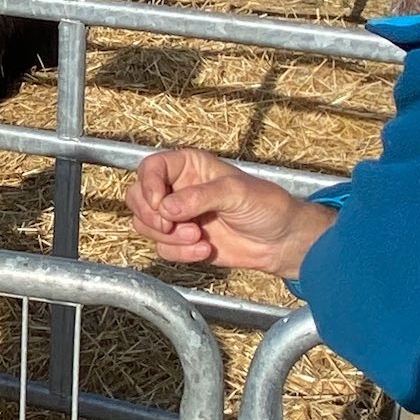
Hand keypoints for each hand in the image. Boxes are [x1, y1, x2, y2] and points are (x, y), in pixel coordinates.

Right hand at [125, 149, 332, 277]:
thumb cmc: (267, 206)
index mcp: (190, 166)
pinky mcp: (182, 241)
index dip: (148, 186)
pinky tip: (204, 250)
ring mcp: (178, 216)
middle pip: (137, 197)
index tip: (160, 205)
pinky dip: (179, 253)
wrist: (282, 241)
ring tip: (198, 238)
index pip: (151, 167)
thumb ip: (200, 196)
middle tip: (172, 226)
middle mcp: (178, 188)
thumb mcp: (237, 192)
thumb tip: (167, 207)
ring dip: (168, 237)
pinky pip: (162, 248)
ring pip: (144, 225)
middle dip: (152, 216)